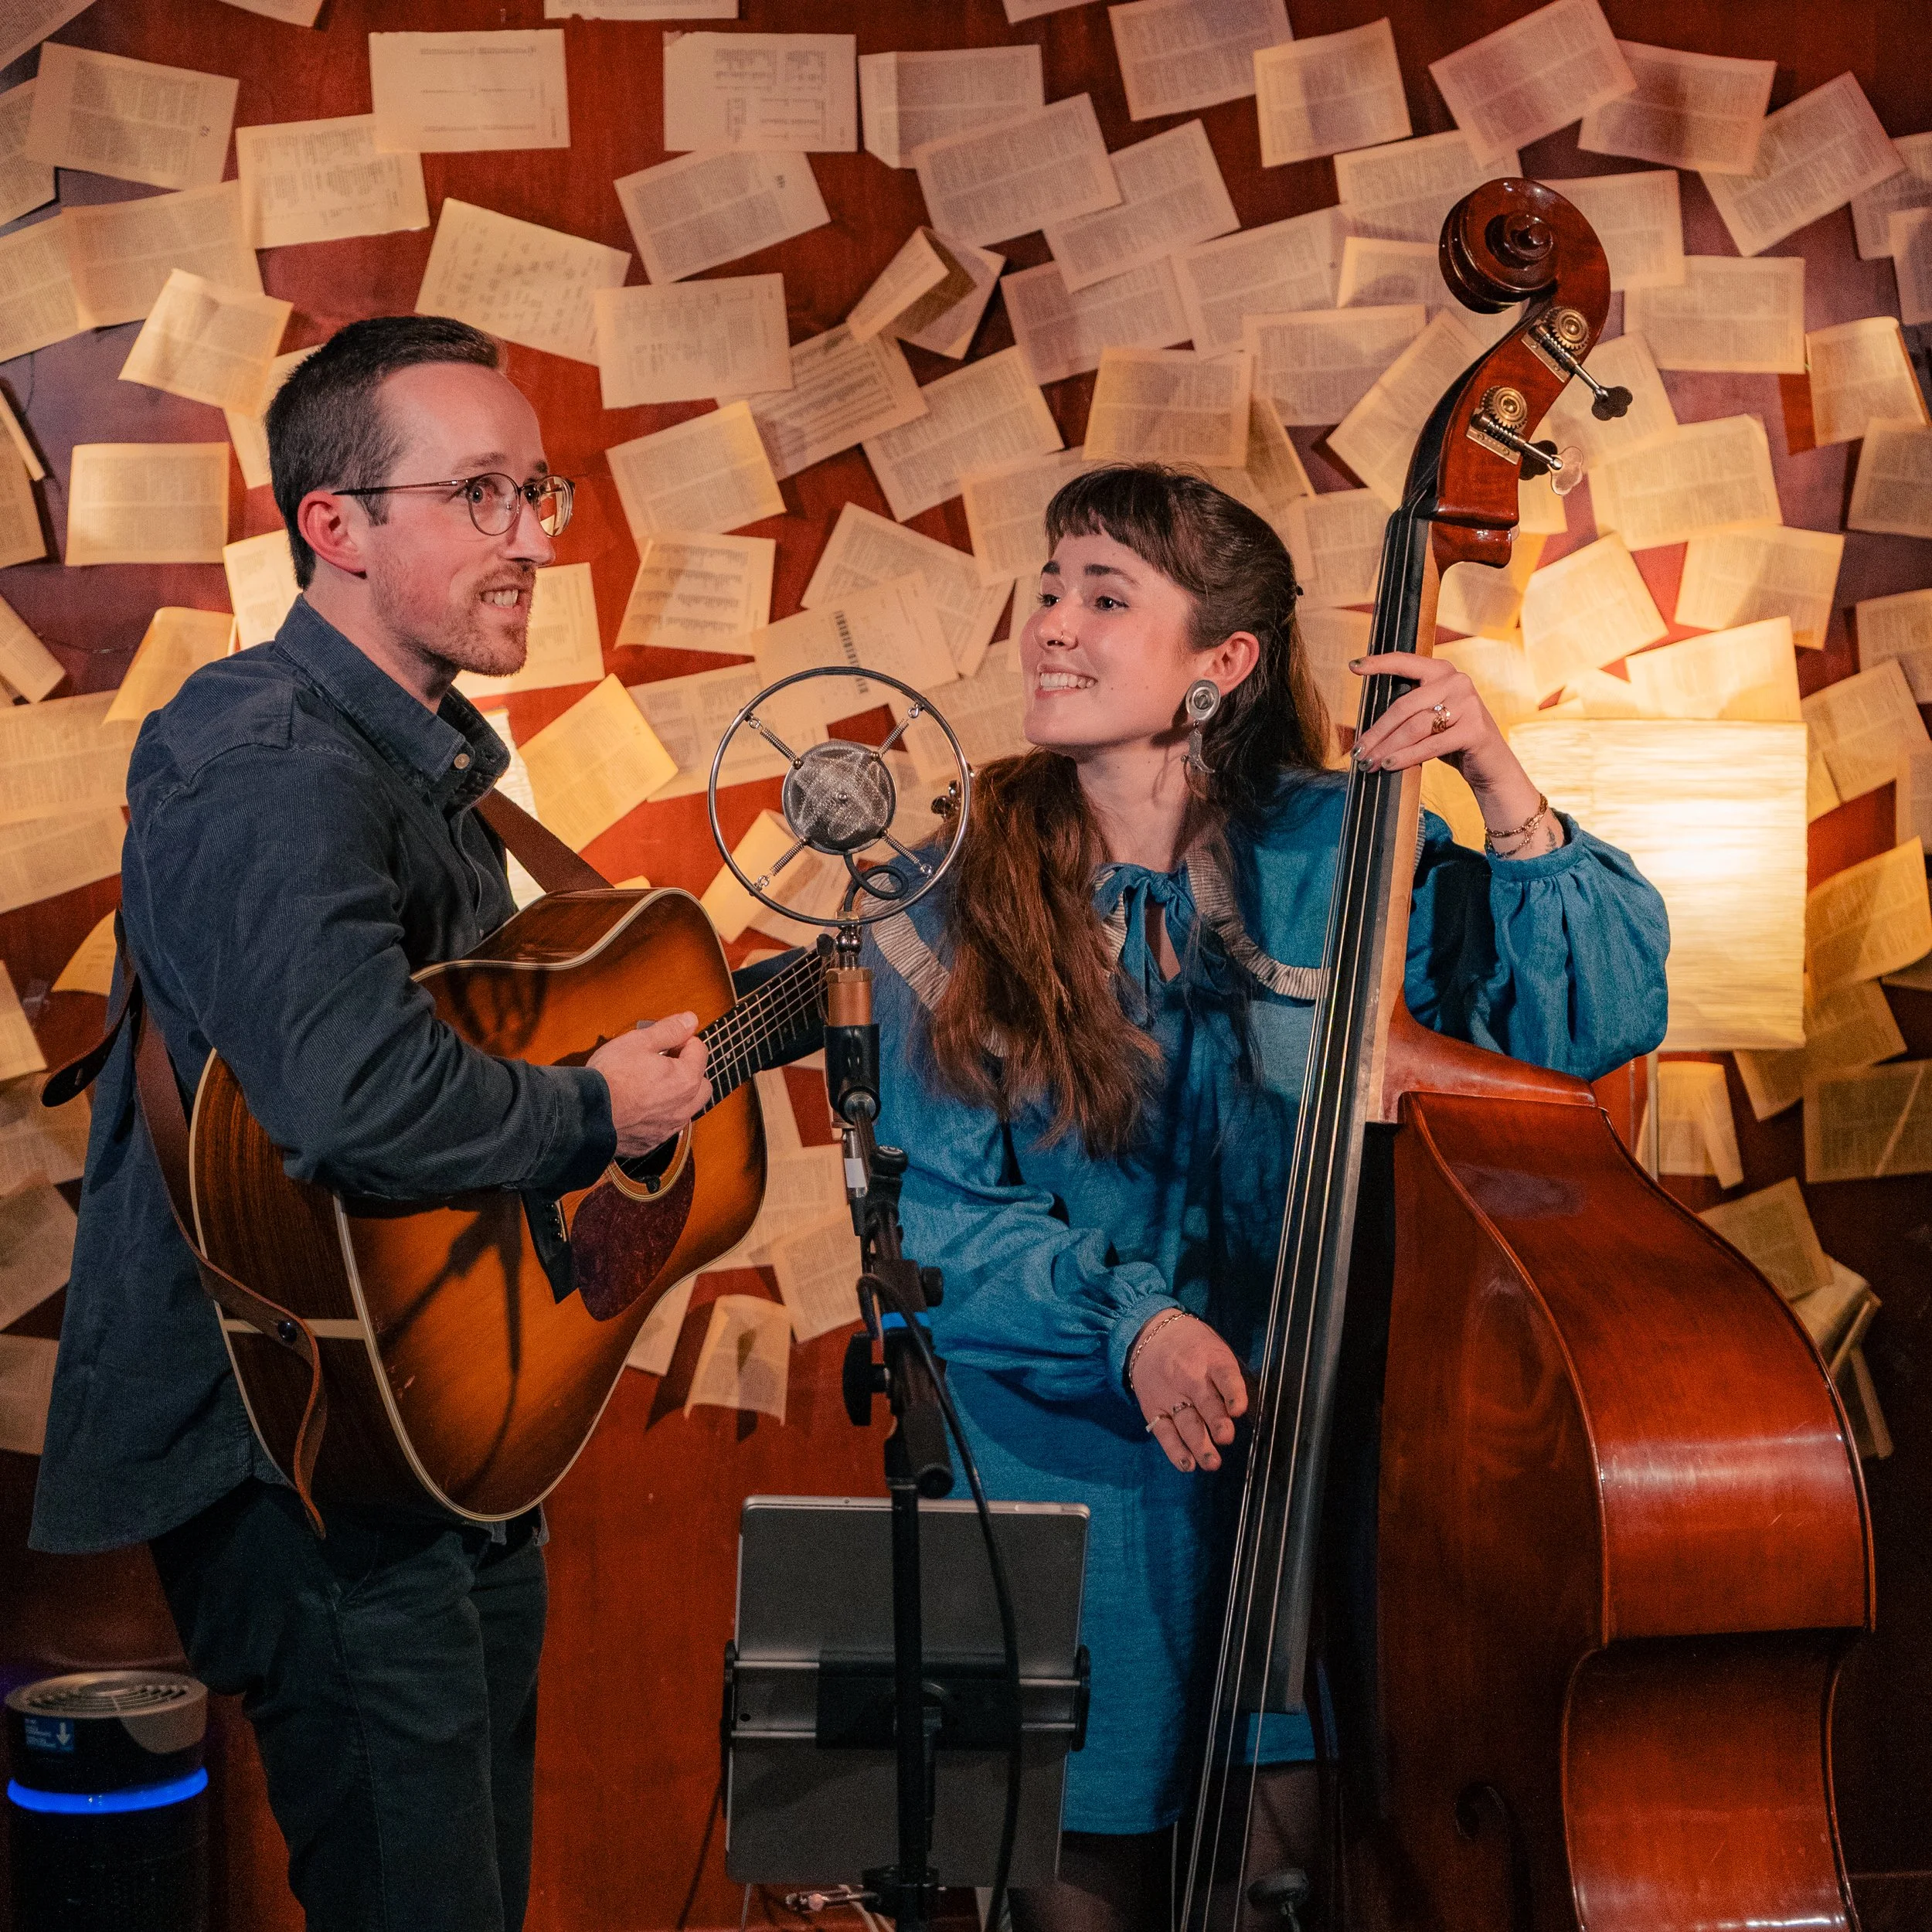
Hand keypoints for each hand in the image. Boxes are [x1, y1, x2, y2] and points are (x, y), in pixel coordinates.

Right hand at [588, 1013, 712, 1157]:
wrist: (585, 1115)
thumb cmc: (610, 1076)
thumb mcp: (638, 1041)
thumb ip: (669, 1030)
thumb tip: (690, 1020)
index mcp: (686, 1079)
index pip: (699, 1050)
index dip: (681, 1039)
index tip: (663, 1041)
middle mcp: (684, 1107)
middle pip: (701, 1083)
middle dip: (688, 1069)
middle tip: (663, 1062)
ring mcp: (668, 1128)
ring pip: (686, 1108)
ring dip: (678, 1095)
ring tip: (652, 1084)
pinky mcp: (651, 1143)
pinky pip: (665, 1126)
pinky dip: (660, 1115)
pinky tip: (640, 1106)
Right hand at [1132, 1313, 1247, 1473]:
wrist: (1150, 1334)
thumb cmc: (1194, 1347)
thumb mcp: (1215, 1350)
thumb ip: (1229, 1378)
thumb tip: (1248, 1413)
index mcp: (1211, 1360)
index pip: (1225, 1376)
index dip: (1233, 1393)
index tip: (1239, 1410)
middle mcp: (1189, 1378)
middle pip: (1205, 1402)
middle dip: (1216, 1421)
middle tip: (1226, 1438)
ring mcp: (1169, 1395)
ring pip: (1186, 1422)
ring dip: (1199, 1444)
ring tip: (1212, 1463)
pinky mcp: (1153, 1408)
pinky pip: (1164, 1432)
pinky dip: (1175, 1450)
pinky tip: (1187, 1464)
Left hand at [1346, 651, 1550, 844]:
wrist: (1490, 766)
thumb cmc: (1452, 741)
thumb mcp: (1429, 719)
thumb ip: (1408, 712)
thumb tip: (1367, 730)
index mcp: (1443, 672)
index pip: (1406, 662)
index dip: (1379, 663)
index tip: (1353, 666)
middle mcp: (1457, 682)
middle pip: (1404, 706)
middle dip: (1377, 732)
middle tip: (1358, 752)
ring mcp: (1468, 704)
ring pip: (1414, 727)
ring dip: (1387, 748)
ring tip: (1369, 763)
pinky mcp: (1474, 730)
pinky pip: (1430, 745)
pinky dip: (1406, 757)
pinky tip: (1389, 765)